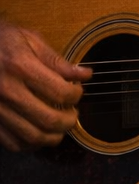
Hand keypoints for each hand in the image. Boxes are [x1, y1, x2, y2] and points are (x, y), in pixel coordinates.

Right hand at [0, 21, 91, 151]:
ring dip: (53, 137)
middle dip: (69, 121)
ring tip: (60, 127)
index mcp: (20, 66)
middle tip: (73, 115)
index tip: (77, 92)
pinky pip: (12, 142)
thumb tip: (85, 75)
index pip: (61, 92)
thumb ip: (57, 61)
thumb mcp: (28, 39)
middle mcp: (6, 90)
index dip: (76, 95)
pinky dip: (30, 144)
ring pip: (32, 136)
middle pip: (48, 119)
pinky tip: (38, 134)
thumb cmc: (0, 40)